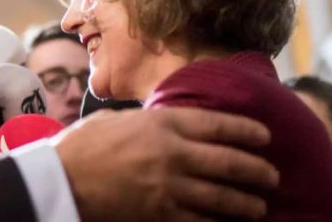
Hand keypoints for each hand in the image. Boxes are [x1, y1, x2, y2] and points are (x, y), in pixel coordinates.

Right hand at [54, 107, 278, 221]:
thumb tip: (169, 121)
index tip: (265, 136)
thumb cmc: (83, 145)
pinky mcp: (161, 215)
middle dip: (257, 171)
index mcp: (162, 123)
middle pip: (230, 162)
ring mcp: (169, 187)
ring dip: (247, 203)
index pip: (218, 124)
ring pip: (223, 197)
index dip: (247, 130)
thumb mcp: (118, 119)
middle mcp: (173, 153)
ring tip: (258, 207)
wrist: (60, 178)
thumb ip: (149, 120)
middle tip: (271, 177)